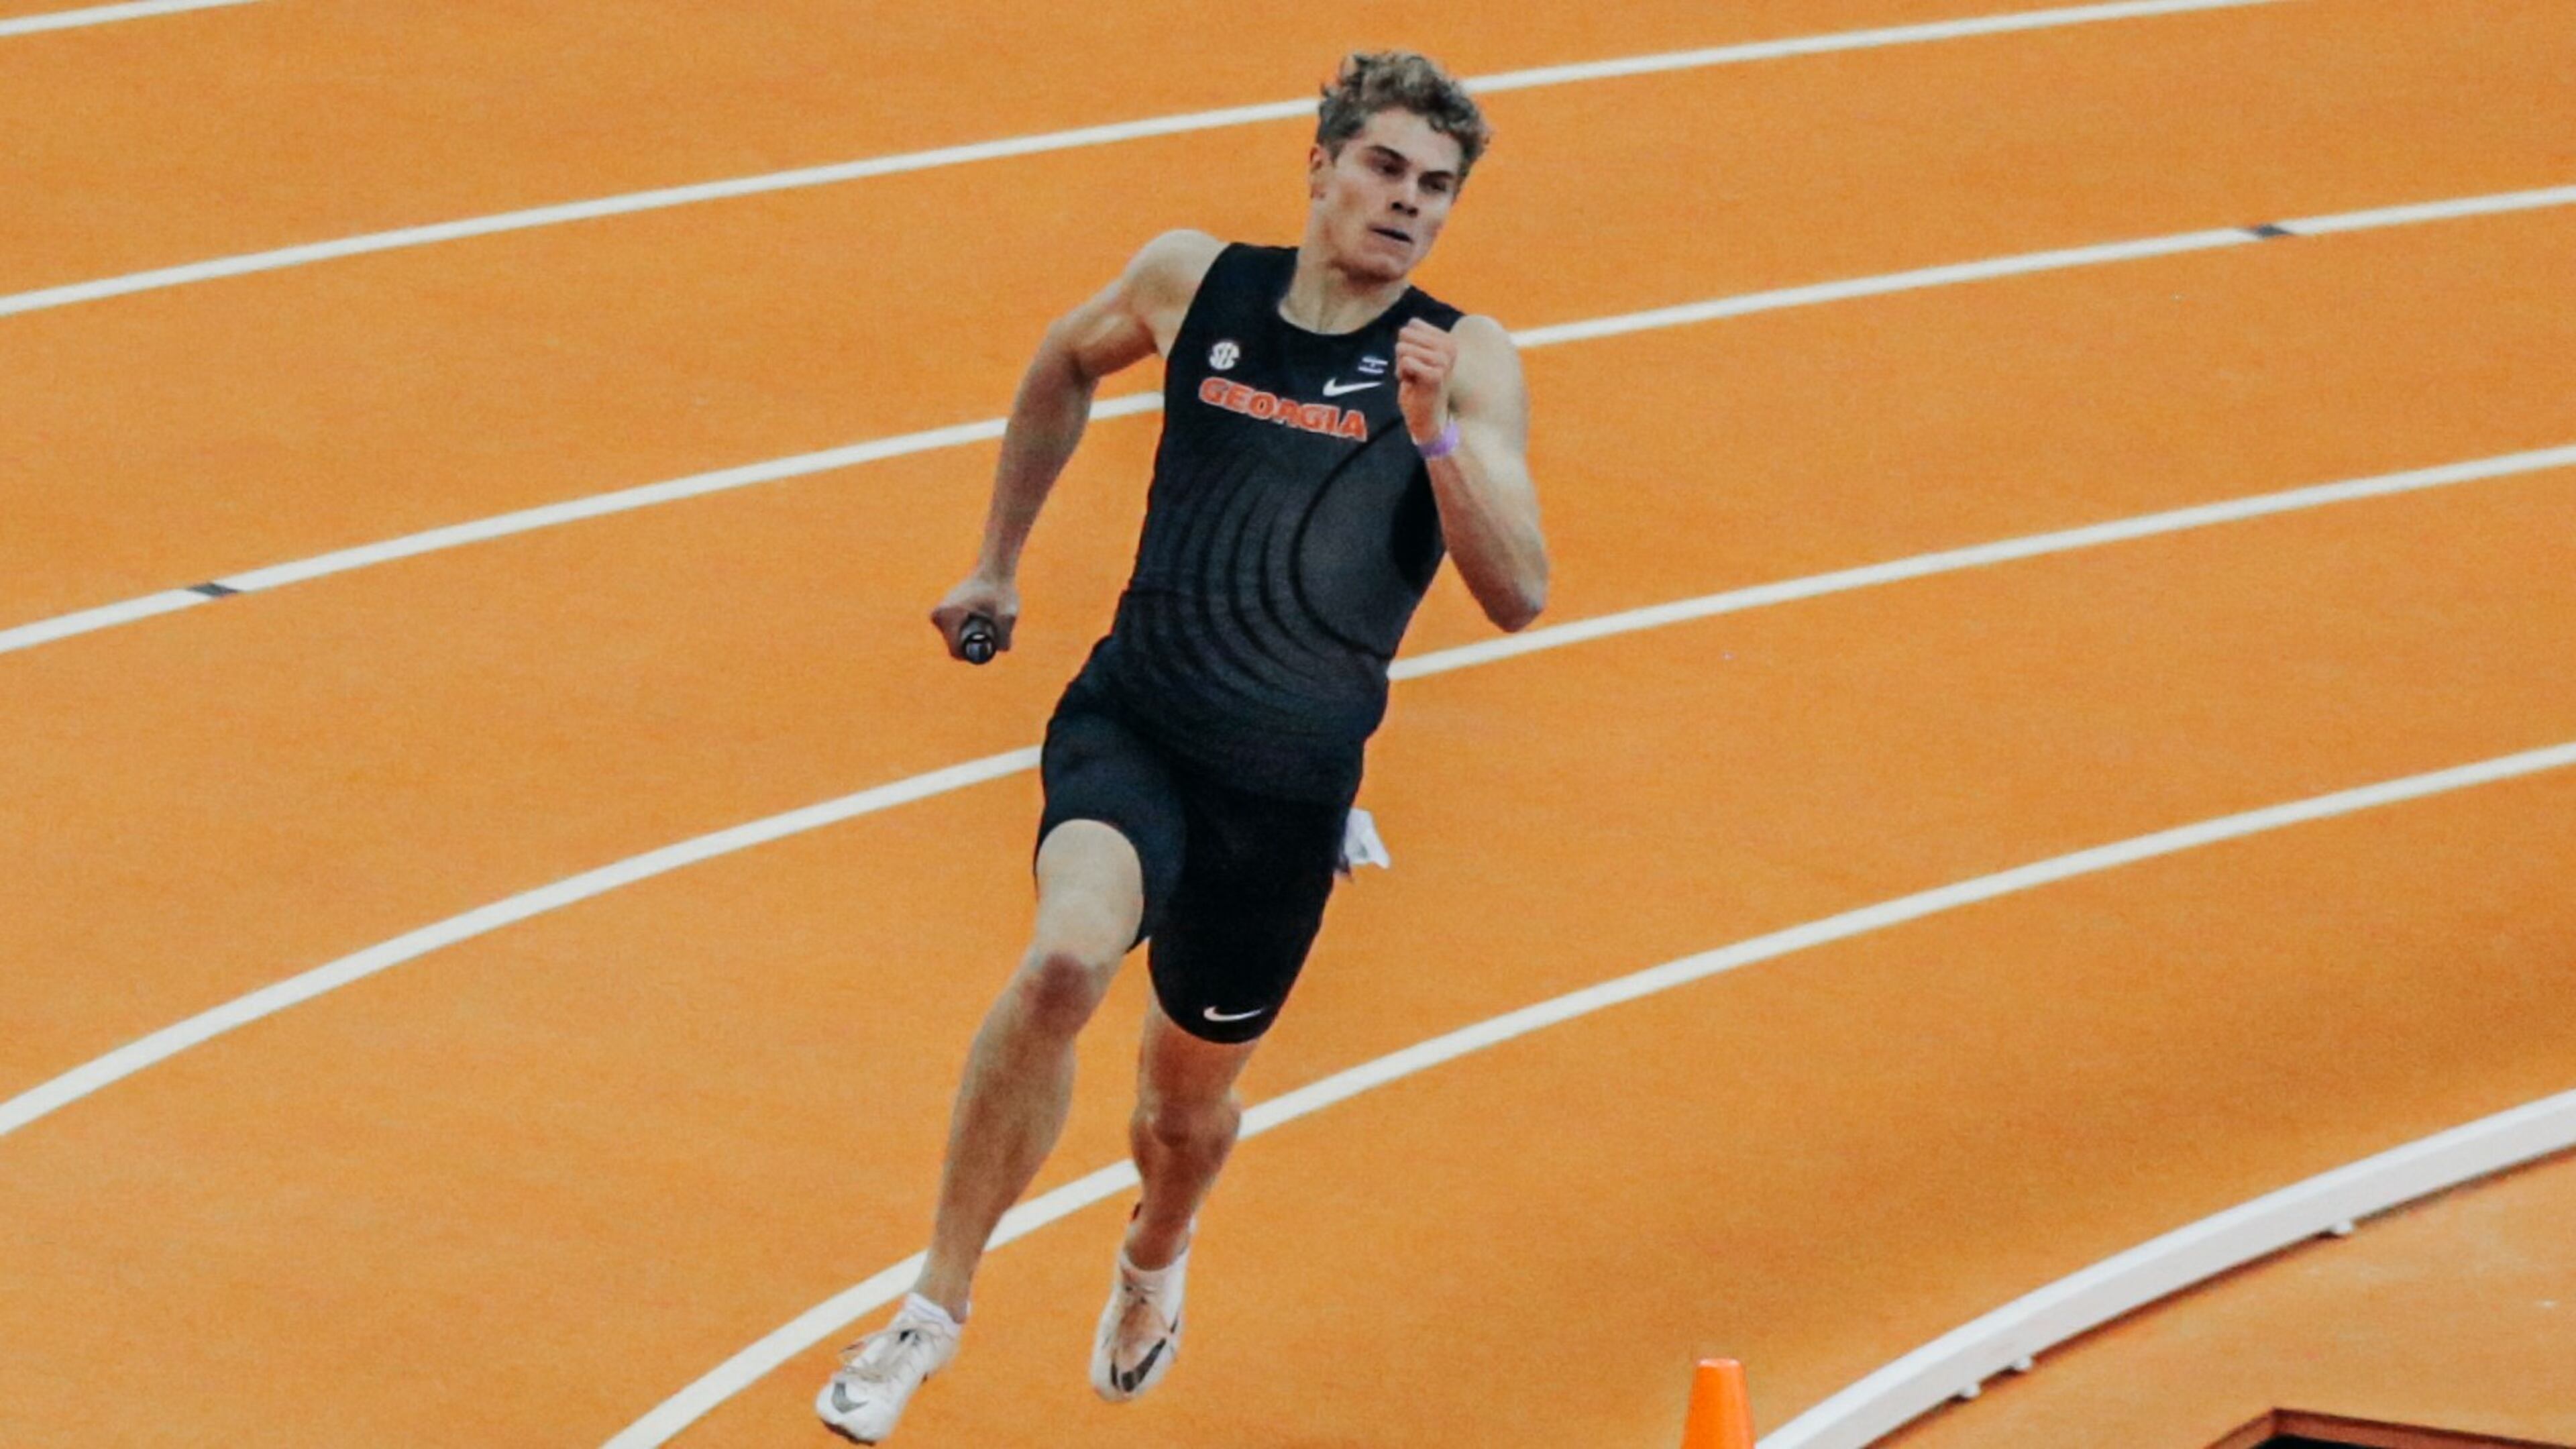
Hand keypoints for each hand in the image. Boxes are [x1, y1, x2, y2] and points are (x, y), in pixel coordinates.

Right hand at [930, 572, 1019, 662]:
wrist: (993, 570)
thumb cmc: (1001, 590)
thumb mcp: (1008, 612)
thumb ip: (1007, 631)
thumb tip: (1002, 649)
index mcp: (947, 615)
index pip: (956, 651)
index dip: (974, 655)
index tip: (990, 644)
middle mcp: (938, 614)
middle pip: (956, 646)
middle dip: (973, 644)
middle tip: (991, 629)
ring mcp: (937, 613)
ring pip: (955, 639)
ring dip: (970, 637)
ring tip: (985, 621)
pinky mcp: (940, 612)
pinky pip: (952, 632)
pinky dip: (966, 631)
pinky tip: (978, 620)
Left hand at [1394, 318, 1457, 442]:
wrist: (1427, 416)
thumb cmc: (1419, 385)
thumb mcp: (1419, 355)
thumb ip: (1414, 339)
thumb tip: (1405, 328)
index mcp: (1447, 340)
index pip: (1412, 324)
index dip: (1407, 343)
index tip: (1416, 361)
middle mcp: (1449, 348)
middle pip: (1405, 334)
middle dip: (1402, 354)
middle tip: (1414, 371)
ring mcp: (1444, 361)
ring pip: (1403, 348)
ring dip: (1401, 365)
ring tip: (1414, 378)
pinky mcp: (1436, 375)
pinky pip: (1405, 362)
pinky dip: (1402, 374)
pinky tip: (1413, 385)